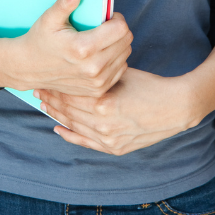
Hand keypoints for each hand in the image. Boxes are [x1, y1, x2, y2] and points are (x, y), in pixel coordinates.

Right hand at [0, 0, 131, 95]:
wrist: (28, 69)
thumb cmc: (39, 40)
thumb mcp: (49, 19)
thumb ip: (65, 3)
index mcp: (83, 48)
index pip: (121, 29)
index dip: (116, 19)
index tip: (105, 17)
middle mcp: (94, 67)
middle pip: (126, 41)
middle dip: (118, 30)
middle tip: (103, 27)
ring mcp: (97, 82)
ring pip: (125, 55)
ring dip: (117, 45)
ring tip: (101, 41)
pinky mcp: (98, 91)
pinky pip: (120, 69)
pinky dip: (115, 60)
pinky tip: (100, 55)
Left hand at [35, 67, 200, 154]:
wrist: (176, 107)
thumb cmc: (150, 85)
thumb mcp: (122, 74)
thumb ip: (99, 75)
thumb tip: (80, 66)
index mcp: (102, 102)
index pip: (70, 93)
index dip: (56, 86)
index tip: (45, 77)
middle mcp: (102, 123)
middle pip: (68, 110)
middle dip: (52, 99)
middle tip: (39, 90)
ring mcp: (107, 139)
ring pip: (74, 126)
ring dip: (58, 115)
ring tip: (45, 105)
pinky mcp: (114, 148)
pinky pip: (86, 143)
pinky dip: (70, 135)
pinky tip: (58, 128)